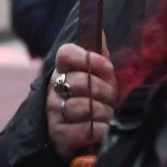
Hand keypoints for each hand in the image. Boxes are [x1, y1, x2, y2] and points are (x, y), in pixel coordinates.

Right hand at [46, 40, 116, 160]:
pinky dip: (99, 129)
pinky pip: (83, 130)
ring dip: (103, 111)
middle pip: (80, 81)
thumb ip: (97, 55)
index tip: (108, 68)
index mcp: (61, 70)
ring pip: (82, 106)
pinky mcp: (58, 136)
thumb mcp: (93, 76)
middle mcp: (53, 89)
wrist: (71, 136)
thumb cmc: (86, 99)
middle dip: (104, 90)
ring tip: (108, 114)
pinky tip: (102, 128)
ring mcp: (53, 112)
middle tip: (112, 97)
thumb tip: (101, 30)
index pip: (66, 54)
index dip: (89, 58)